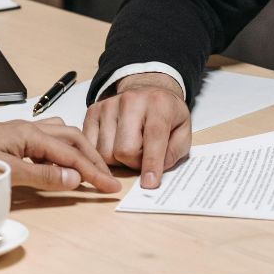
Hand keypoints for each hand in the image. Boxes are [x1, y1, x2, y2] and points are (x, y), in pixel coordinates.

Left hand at [0, 121, 121, 192]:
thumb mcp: (7, 173)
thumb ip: (42, 175)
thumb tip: (73, 178)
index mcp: (29, 133)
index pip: (71, 153)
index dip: (93, 171)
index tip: (110, 186)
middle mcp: (27, 128)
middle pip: (72, 139)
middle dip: (92, 158)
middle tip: (108, 178)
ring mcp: (20, 133)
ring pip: (60, 136)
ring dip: (79, 151)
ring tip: (91, 169)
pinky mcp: (12, 141)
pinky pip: (47, 141)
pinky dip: (62, 152)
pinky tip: (61, 164)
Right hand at [82, 73, 191, 188]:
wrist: (147, 90)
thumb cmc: (166, 114)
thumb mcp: (184, 131)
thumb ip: (173, 152)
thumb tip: (153, 172)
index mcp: (159, 104)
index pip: (153, 139)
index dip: (151, 164)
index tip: (149, 183)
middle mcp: (131, 101)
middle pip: (124, 150)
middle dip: (134, 163)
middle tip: (142, 156)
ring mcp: (109, 104)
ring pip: (105, 152)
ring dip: (118, 160)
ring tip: (129, 148)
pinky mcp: (93, 111)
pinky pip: (90, 145)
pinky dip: (102, 154)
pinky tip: (113, 145)